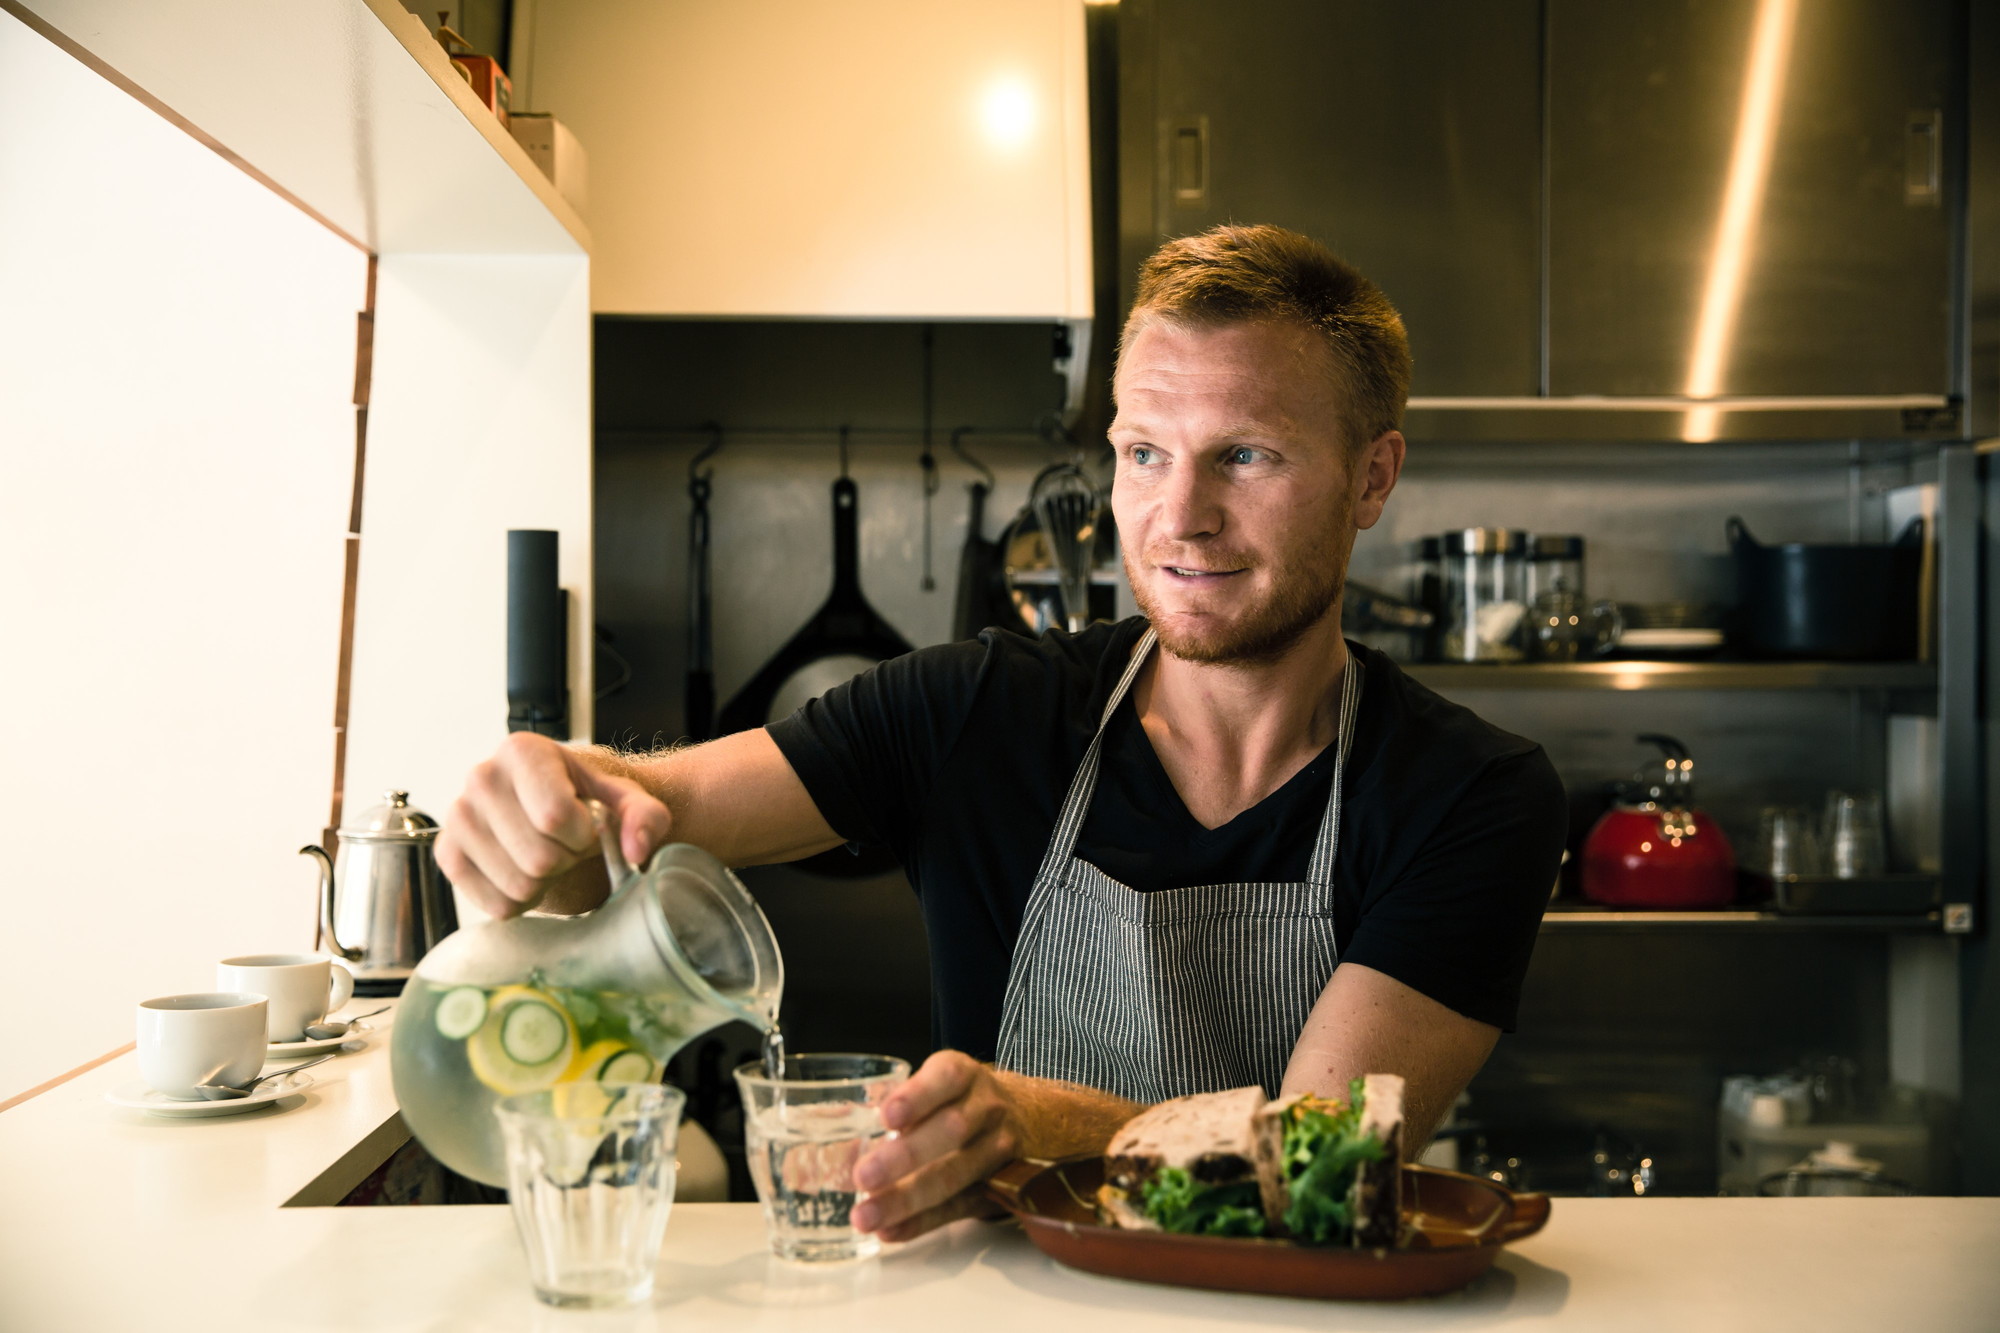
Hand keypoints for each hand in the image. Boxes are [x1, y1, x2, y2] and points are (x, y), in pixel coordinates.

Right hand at [435, 732, 673, 918]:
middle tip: (568, 845)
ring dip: (545, 882)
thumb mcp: (627, 801)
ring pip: (517, 884)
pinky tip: (526, 873)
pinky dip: (520, 901)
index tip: (587, 827)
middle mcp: (481, 777)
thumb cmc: (589, 802)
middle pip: (538, 856)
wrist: (557, 813)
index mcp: (522, 751)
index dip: (583, 836)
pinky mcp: (447, 854)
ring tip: (547, 855)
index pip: (555, 816)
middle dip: (567, 860)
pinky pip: (493, 904)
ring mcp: (458, 816)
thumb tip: (636, 851)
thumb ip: (646, 818)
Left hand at [849, 1051, 1020, 1241]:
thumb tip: (843, 1142)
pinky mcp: (998, 1187)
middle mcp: (987, 1109)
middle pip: (951, 1132)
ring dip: (906, 1199)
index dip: (917, 1097)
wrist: (1031, 1119)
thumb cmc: (964, 1100)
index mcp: (965, 1076)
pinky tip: (890, 1231)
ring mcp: (997, 1150)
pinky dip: (921, 1223)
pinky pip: (958, 1208)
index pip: (946, 1078)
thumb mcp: (942, 1084)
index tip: (887, 1116)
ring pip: (954, 1176)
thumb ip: (903, 1106)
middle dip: (905, 1157)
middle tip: (863, 1177)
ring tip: (866, 1215)